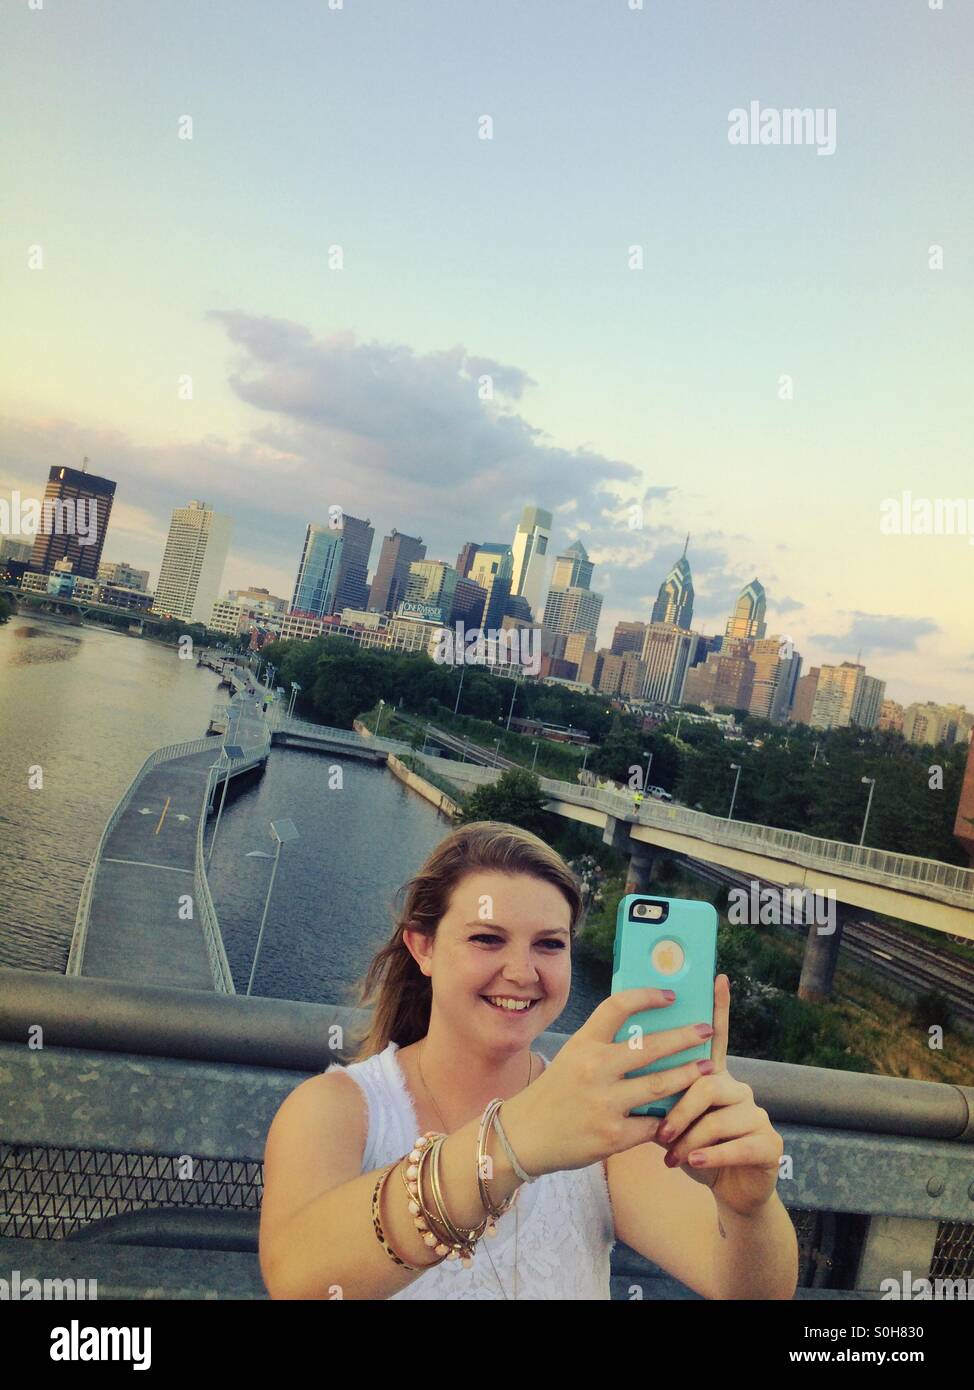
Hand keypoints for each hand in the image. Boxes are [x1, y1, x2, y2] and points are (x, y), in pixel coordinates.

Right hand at [499, 987, 717, 1176]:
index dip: (647, 996)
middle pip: (651, 1046)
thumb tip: (650, 1031)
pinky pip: (652, 1124)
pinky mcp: (612, 1136)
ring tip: (708, 1068)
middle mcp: (594, 1069)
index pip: (618, 1007)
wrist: (525, 1135)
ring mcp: (604, 1103)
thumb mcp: (573, 1057)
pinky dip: (668, 1118)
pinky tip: (683, 1112)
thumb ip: (603, 1045)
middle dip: (685, 1037)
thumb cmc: (555, 1092)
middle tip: (707, 1029)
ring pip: (660, 1085)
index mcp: (583, 1044)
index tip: (671, 995)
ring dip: (688, 1074)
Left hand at [653, 974, 782, 1215]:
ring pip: (717, 1117)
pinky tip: (695, 1163)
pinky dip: (710, 1157)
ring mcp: (756, 1113)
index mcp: (714, 1076)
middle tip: (660, 1133)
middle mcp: (738, 1087)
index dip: (719, 1007)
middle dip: (678, 1108)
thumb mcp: (673, 1121)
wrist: (729, 1190)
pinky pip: (735, 1145)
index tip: (718, 976)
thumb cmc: (693, 1149)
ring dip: (690, 1139)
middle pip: (705, 1082)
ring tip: (672, 1157)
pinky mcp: (769, 1143)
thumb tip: (628, 1077)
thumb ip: (662, 1096)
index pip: (716, 1036)